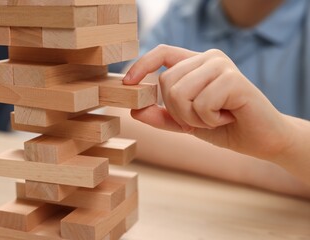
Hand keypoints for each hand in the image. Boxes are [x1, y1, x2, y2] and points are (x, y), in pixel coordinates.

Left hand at [123, 45, 292, 160]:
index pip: (162, 52)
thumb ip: (161, 116)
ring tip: (214, 118)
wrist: (259, 139)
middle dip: (177, 111)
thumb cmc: (223, 126)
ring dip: (193, 118)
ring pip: (179, 92)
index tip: (127, 84)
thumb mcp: (185, 122)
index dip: (141, 65)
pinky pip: (201, 103)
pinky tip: (227, 117)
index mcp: (196, 63)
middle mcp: (208, 58)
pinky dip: (209, 120)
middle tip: (200, 119)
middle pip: (166, 81)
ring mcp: (221, 65)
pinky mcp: (233, 78)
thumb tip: (134, 109)